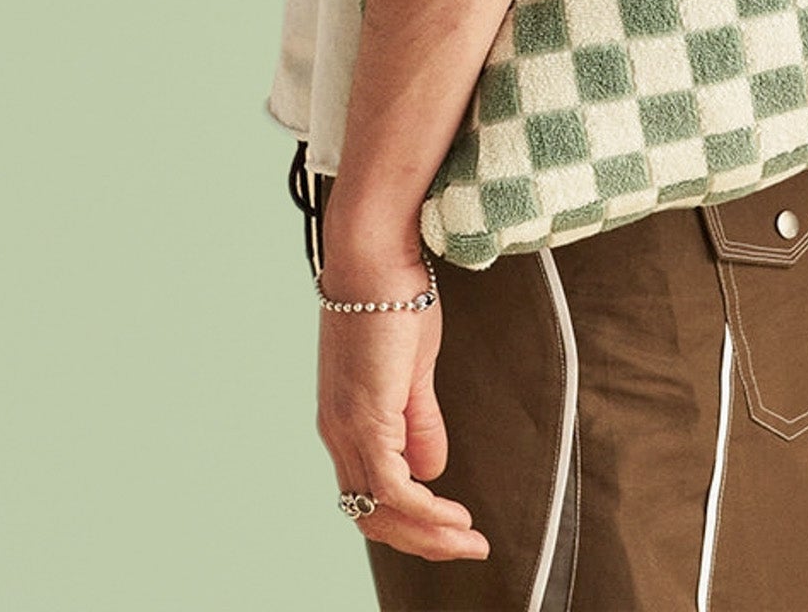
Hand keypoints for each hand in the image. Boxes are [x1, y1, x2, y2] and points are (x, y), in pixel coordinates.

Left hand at [317, 289, 489, 563]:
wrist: (375, 257)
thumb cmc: (393, 299)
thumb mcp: (411, 370)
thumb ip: (417, 420)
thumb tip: (431, 469)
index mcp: (345, 422)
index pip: (368, 496)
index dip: (407, 524)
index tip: (449, 531)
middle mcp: (338, 433)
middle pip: (371, 516)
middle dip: (421, 542)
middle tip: (466, 549)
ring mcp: (347, 427)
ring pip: (381, 511)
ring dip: (428, 534)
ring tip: (469, 541)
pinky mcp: (365, 416)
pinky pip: (394, 487)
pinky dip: (425, 509)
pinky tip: (454, 515)